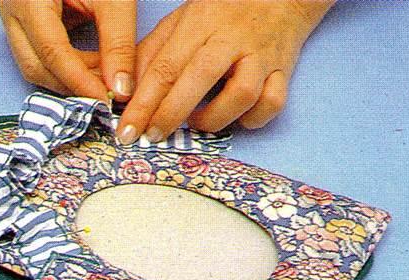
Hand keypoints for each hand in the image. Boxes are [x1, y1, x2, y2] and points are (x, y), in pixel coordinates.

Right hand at [0, 0, 135, 100]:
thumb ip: (118, 44)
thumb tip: (121, 90)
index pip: (51, 52)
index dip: (80, 82)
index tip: (107, 101)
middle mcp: (12, 11)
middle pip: (35, 66)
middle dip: (72, 85)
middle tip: (109, 92)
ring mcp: (14, 18)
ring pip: (35, 66)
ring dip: (70, 79)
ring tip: (105, 75)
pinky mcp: (25, 24)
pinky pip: (40, 56)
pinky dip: (68, 67)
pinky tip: (94, 64)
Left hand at [116, 0, 333, 143]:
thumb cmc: (221, 14)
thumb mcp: (180, 23)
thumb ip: (151, 54)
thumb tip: (124, 92)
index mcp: (200, 24)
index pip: (165, 66)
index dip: (142, 103)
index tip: (126, 129)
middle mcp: (232, 39)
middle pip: (199, 78)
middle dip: (170, 114)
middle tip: (152, 136)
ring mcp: (261, 56)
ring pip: (242, 95)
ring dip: (215, 119)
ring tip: (196, 123)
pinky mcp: (284, 71)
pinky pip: (273, 103)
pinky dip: (254, 119)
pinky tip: (236, 119)